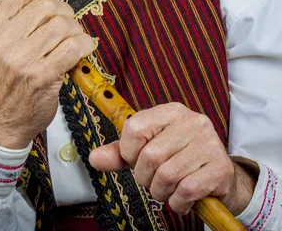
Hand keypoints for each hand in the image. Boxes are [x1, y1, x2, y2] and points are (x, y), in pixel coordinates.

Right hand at [0, 0, 94, 148]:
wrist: (4, 119)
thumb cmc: (9, 76)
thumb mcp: (8, 39)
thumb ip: (25, 6)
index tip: (50, 2)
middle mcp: (6, 40)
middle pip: (48, 5)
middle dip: (65, 12)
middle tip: (67, 25)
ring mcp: (23, 59)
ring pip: (63, 24)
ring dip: (76, 30)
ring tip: (73, 41)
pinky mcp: (43, 76)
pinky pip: (74, 46)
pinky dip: (85, 44)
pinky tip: (82, 50)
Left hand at [89, 103, 255, 215]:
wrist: (220, 177)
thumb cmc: (179, 159)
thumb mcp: (149, 149)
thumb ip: (121, 153)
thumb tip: (94, 158)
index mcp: (171, 111)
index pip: (134, 127)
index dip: (129, 152)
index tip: (137, 160)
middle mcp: (193, 121)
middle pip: (150, 155)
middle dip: (146, 178)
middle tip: (154, 181)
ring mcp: (209, 143)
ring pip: (167, 175)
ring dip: (161, 192)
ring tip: (168, 190)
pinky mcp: (219, 168)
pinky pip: (185, 190)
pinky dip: (178, 202)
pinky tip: (182, 198)